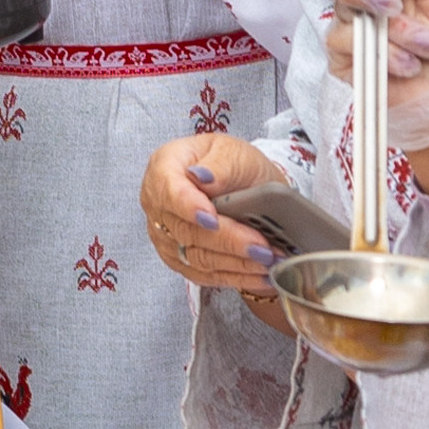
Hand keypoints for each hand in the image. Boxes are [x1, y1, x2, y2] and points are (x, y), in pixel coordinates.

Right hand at [141, 133, 288, 296]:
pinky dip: (236, 277)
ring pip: (197, 258)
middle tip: (262, 246)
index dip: (188, 207)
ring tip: (269, 260)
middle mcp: (158, 204)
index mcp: (165, 167)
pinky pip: (205, 276)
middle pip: (187, 230)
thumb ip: (220, 166)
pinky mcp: (180, 261)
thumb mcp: (233, 152)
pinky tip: (261, 275)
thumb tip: (202, 177)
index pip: (169, 190)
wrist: (242, 186)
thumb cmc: (233, 164)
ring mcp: (166, 236)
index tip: (212, 219)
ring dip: (236, 263)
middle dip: (229, 241)